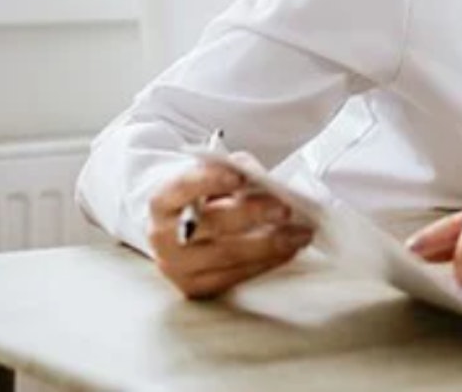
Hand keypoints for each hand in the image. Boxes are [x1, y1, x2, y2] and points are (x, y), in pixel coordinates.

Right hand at [147, 154, 313, 298]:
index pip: (182, 188)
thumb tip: (264, 180)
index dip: (209, 181)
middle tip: (285, 208)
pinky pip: (235, 276)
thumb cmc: (204, 199)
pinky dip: (266, 262)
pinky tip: (288, 250)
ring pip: (227, 255)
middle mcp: (162, 237)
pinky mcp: (195, 287)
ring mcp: (176, 266)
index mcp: (163, 202)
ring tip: (300, 233)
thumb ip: (234, 173)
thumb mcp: (213, 178)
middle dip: (252, 214)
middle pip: (210, 225)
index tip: (240, 176)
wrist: (181, 232)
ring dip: (270, 243)